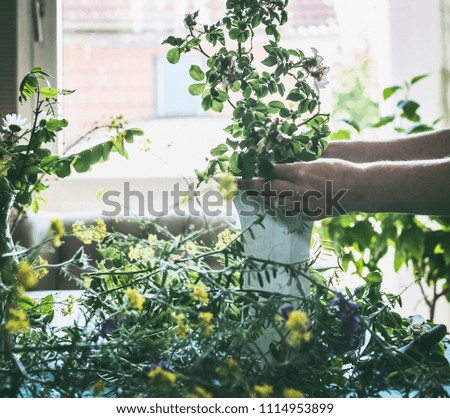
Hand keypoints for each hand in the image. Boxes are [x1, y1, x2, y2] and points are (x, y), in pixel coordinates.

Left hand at [237, 159, 363, 219]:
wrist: (360, 189)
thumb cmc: (340, 169)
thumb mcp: (317, 161)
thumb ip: (297, 165)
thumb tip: (279, 165)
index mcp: (300, 171)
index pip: (270, 170)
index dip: (255, 169)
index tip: (244, 168)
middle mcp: (298, 188)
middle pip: (267, 187)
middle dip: (250, 184)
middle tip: (237, 182)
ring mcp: (303, 203)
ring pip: (274, 203)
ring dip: (260, 199)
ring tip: (249, 195)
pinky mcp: (309, 214)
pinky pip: (289, 212)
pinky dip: (279, 208)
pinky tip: (271, 205)